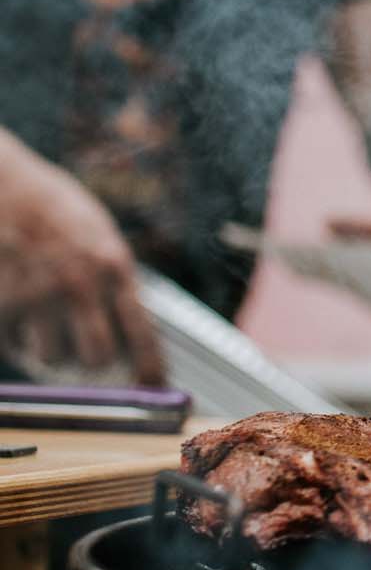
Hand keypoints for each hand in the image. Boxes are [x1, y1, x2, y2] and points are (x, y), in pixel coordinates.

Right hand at [0, 132, 163, 381]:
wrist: (3, 182)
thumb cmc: (54, 210)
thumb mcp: (100, 237)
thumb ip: (116, 280)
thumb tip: (134, 332)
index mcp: (113, 267)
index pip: (142, 333)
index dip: (151, 368)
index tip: (155, 387)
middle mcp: (79, 284)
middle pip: (96, 357)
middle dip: (94, 363)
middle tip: (87, 354)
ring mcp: (36, 293)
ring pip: (52, 357)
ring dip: (51, 351)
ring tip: (46, 324)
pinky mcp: (1, 301)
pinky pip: (12, 344)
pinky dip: (15, 339)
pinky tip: (18, 316)